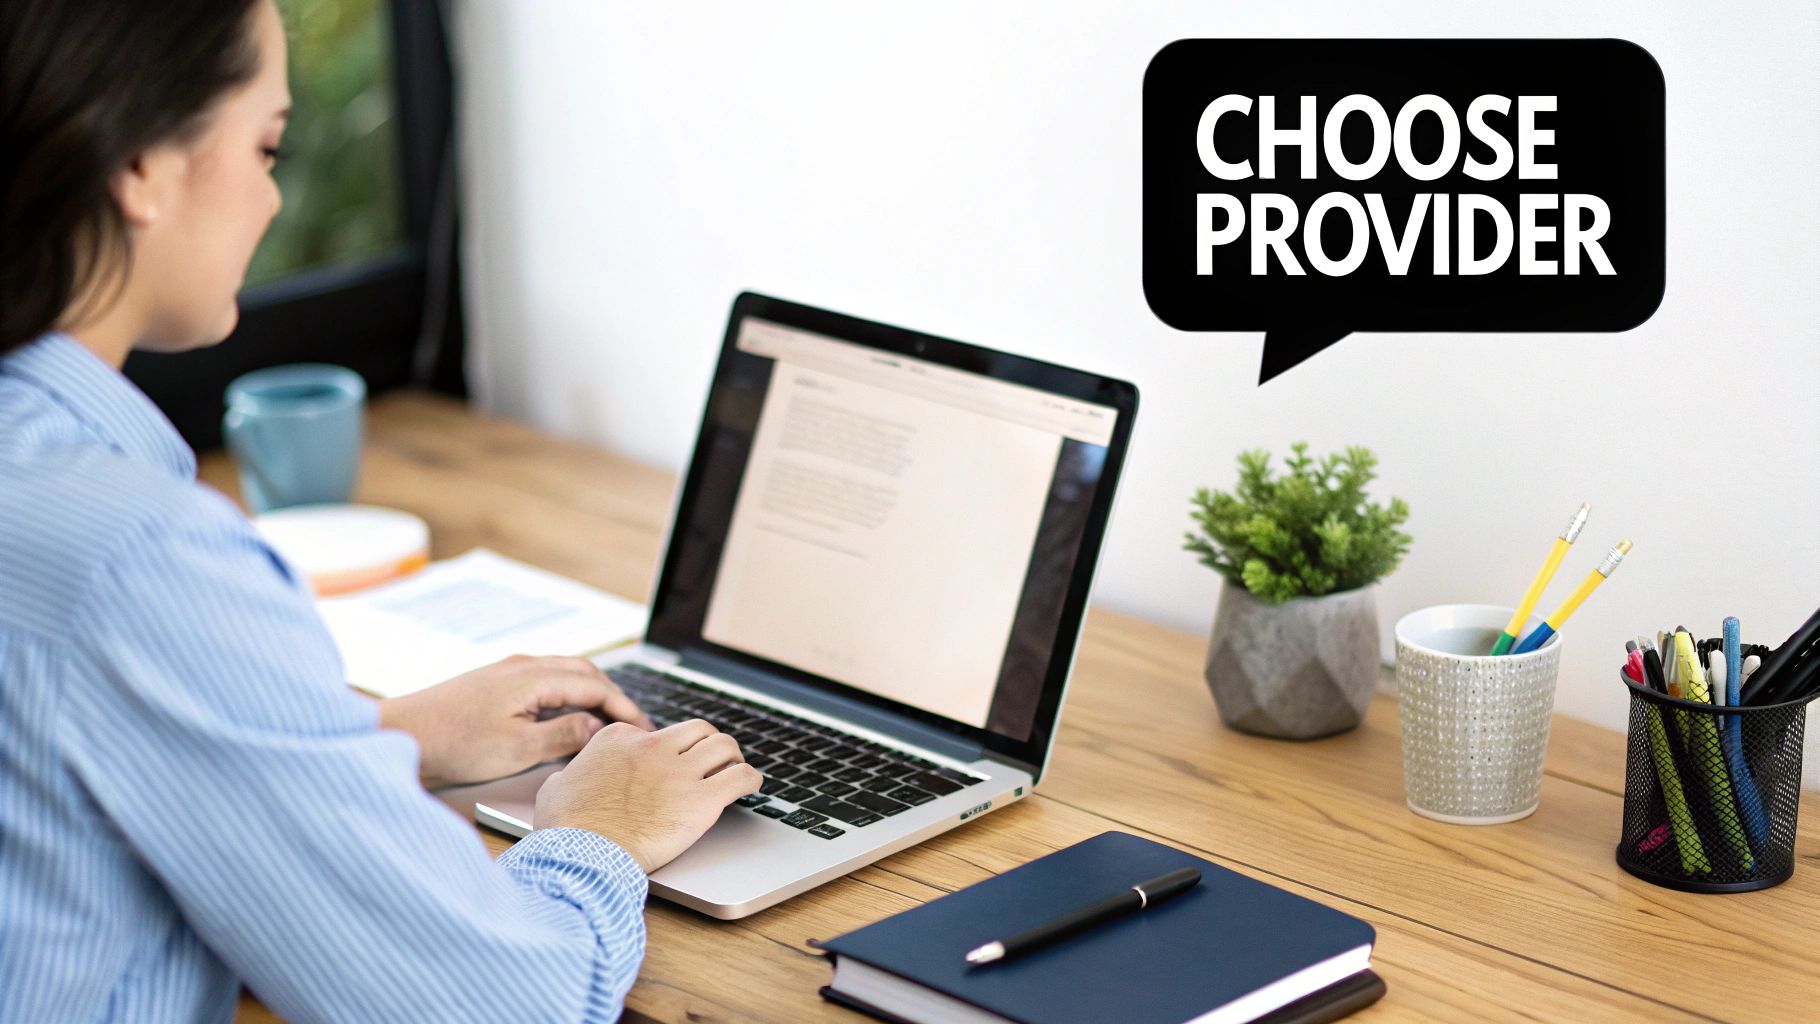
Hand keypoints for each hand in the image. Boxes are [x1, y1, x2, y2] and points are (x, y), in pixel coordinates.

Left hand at [379, 654, 655, 787]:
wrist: (400, 734)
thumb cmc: (452, 742)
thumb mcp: (517, 748)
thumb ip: (563, 735)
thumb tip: (597, 727)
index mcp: (534, 676)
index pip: (596, 686)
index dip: (625, 708)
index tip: (643, 730)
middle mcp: (523, 666)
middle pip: (585, 674)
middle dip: (614, 697)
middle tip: (633, 725)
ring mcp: (507, 673)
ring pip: (565, 676)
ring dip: (592, 695)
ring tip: (607, 722)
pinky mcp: (494, 685)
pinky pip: (545, 683)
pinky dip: (567, 697)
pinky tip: (566, 718)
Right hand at [534, 719, 761, 872]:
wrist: (583, 853)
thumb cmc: (566, 828)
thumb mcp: (557, 787)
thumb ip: (572, 775)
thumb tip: (569, 781)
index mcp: (620, 739)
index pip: (655, 732)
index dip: (665, 750)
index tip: (669, 765)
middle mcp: (653, 747)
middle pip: (697, 730)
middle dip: (707, 742)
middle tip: (712, 758)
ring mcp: (679, 771)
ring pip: (723, 745)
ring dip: (732, 755)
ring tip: (733, 767)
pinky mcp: (701, 800)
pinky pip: (740, 777)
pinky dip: (750, 778)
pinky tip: (751, 785)